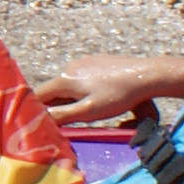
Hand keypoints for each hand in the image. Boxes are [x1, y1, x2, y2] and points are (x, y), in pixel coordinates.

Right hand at [33, 55, 176, 126]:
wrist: (146, 75)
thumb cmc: (118, 96)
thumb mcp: (88, 111)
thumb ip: (62, 115)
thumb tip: (40, 118)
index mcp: (65, 79)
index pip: (39, 95)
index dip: (36, 109)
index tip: (38, 122)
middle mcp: (71, 67)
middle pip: (55, 90)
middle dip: (57, 106)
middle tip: (64, 122)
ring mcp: (85, 62)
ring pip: (70, 84)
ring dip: (72, 98)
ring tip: (86, 111)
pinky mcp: (98, 61)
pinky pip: (84, 77)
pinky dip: (85, 89)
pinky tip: (100, 97)